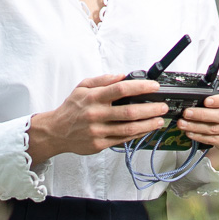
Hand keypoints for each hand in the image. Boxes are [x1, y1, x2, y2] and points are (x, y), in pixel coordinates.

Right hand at [28, 74, 166, 165]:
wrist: (55, 132)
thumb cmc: (71, 109)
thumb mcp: (82, 88)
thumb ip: (102, 80)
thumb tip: (122, 75)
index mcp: (93, 98)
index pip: (120, 89)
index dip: (140, 87)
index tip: (154, 86)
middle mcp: (96, 115)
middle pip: (129, 112)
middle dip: (151, 109)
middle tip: (163, 106)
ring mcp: (98, 131)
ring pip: (129, 129)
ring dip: (148, 124)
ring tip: (160, 120)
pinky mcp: (99, 144)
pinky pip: (123, 139)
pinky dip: (138, 134)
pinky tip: (147, 129)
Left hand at [179, 90, 218, 167]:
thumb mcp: (218, 103)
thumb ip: (208, 99)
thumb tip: (188, 99)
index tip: (206, 101)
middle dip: (201, 114)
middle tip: (186, 113)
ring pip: (213, 128)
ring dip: (195, 126)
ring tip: (183, 124)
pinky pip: (211, 139)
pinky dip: (198, 136)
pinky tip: (189, 132)